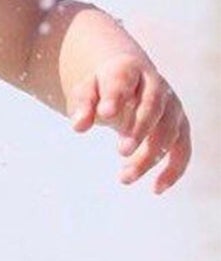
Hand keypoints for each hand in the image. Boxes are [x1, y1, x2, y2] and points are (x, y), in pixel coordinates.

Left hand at [68, 53, 190, 193]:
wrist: (126, 79)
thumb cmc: (100, 89)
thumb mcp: (85, 92)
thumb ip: (82, 105)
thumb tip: (79, 126)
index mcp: (128, 72)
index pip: (123, 82)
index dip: (116, 96)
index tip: (105, 113)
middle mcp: (155, 86)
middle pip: (153, 106)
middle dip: (140, 129)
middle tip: (121, 151)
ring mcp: (170, 105)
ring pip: (169, 129)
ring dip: (150, 155)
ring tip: (123, 178)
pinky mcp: (177, 125)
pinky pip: (182, 147)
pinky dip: (174, 168)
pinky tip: (157, 188)